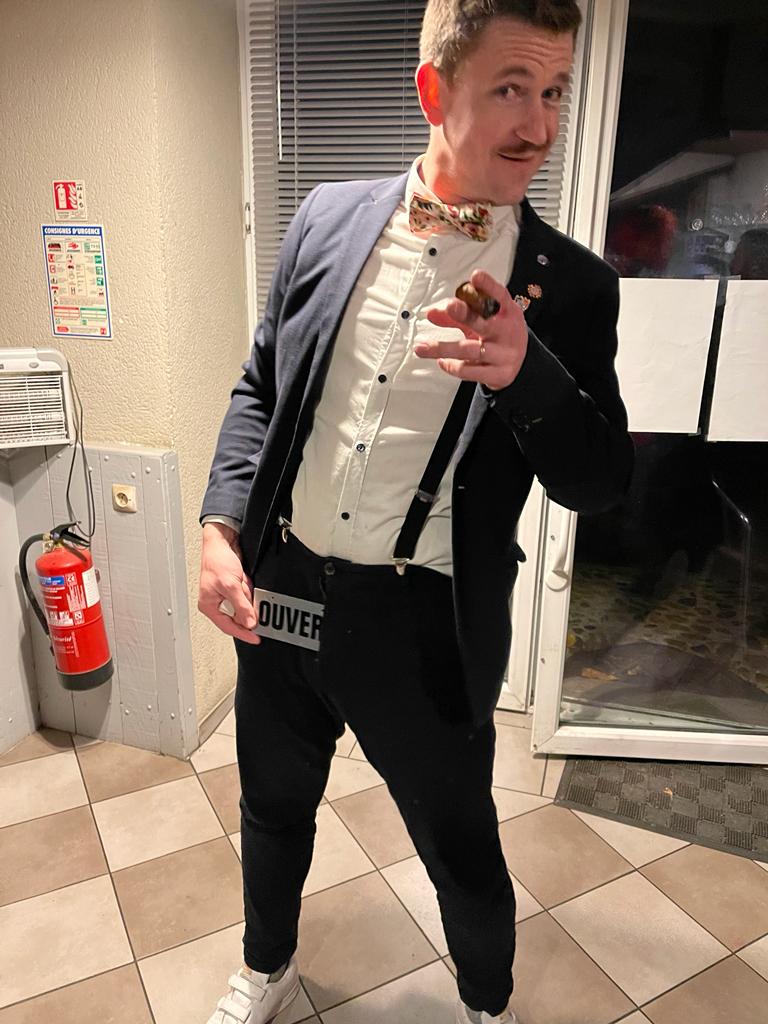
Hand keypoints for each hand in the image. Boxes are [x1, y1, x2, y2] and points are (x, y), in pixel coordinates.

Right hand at [198, 523, 259, 643]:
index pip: (228, 626)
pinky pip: (246, 592)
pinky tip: (244, 578)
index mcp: (209, 606)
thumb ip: (241, 606)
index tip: (256, 638)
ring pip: (244, 603)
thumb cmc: (217, 560)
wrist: (222, 541)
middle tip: (247, 593)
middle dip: (244, 602)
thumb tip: (249, 623)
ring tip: (241, 580)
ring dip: (246, 592)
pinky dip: (247, 586)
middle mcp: (216, 602)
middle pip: (237, 614)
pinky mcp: (234, 586)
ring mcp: (225, 594)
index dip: (243, 633)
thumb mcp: (231, 586)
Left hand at [415, 269, 527, 389]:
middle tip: (449, 307)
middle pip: (484, 322)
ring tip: (422, 347)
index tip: (476, 276)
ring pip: (470, 350)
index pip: (500, 296)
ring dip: (442, 348)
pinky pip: (469, 370)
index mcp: (507, 313)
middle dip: (465, 314)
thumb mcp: (483, 320)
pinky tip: (442, 361)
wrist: (521, 365)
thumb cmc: (499, 336)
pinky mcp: (499, 374)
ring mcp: (504, 355)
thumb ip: (458, 315)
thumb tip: (432, 313)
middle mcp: (508, 332)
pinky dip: (451, 366)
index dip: (489, 286)